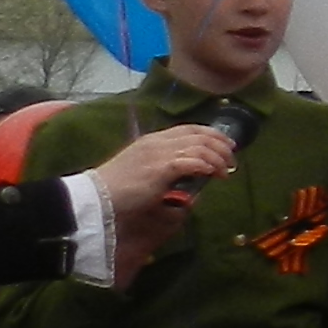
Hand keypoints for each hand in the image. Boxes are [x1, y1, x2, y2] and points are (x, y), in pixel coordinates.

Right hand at [91, 126, 235, 262]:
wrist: (96, 198)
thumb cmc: (116, 190)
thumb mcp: (141, 171)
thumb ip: (163, 168)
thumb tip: (188, 175)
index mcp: (152, 140)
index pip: (189, 129)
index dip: (212, 134)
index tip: (226, 145)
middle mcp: (157, 142)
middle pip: (199, 135)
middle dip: (220, 146)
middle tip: (231, 159)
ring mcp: (159, 154)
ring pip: (200, 147)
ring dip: (218, 158)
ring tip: (226, 171)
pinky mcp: (161, 168)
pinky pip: (193, 161)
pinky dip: (207, 165)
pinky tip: (214, 174)